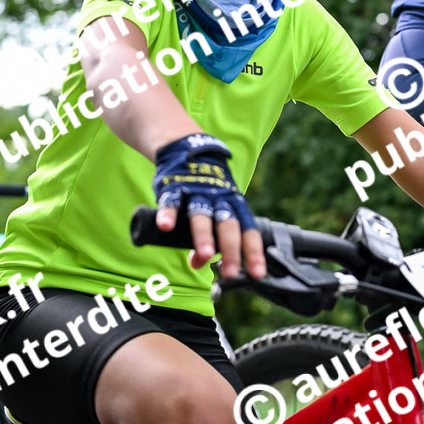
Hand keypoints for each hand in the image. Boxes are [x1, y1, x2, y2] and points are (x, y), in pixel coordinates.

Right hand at [152, 133, 264, 278]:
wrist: (188, 150)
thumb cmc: (207, 190)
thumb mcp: (213, 214)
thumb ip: (209, 241)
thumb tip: (199, 264)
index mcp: (234, 206)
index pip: (248, 231)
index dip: (253, 252)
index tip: (257, 273)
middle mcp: (219, 199)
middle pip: (228, 225)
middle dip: (230, 248)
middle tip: (229, 272)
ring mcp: (198, 191)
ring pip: (202, 214)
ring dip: (204, 235)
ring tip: (205, 254)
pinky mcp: (176, 186)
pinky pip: (172, 200)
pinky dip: (169, 213)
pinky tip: (166, 227)